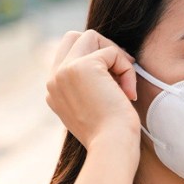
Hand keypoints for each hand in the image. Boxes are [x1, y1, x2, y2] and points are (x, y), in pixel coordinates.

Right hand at [45, 30, 139, 154]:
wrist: (112, 147)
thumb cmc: (112, 135)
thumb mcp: (95, 108)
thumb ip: (91, 87)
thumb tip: (108, 63)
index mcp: (54, 90)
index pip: (69, 55)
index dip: (97, 60)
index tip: (116, 81)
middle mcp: (54, 79)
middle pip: (75, 37)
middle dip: (103, 48)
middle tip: (123, 71)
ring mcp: (64, 71)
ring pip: (91, 36)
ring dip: (116, 56)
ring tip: (126, 84)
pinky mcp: (82, 67)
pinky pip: (111, 51)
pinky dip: (126, 68)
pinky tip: (129, 92)